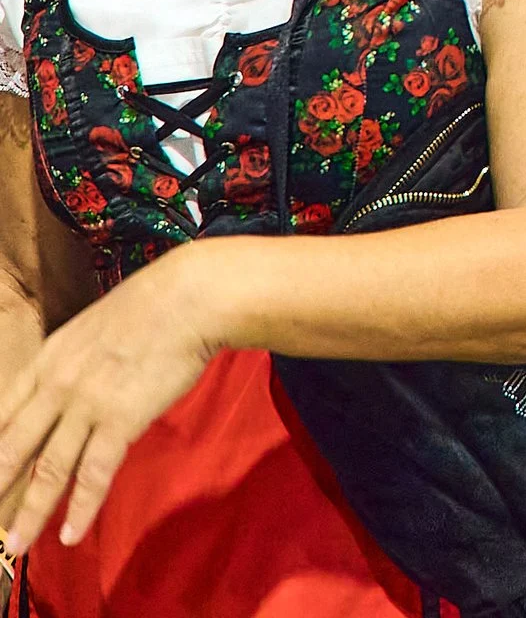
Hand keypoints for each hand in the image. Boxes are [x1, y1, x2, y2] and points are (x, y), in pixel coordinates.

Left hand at [0, 245, 218, 554]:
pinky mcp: (122, 420)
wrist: (190, 298)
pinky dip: (82, 507)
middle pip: (12, 449)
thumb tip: (69, 390)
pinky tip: (72, 533)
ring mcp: (87, 405)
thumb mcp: (92, 329)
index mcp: (47, 361)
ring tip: (15, 545)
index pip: (3, 414)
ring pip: (49, 470)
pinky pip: (95, 473)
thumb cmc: (151, 306)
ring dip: (30, 513)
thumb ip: (73, 363)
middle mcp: (57, 386)